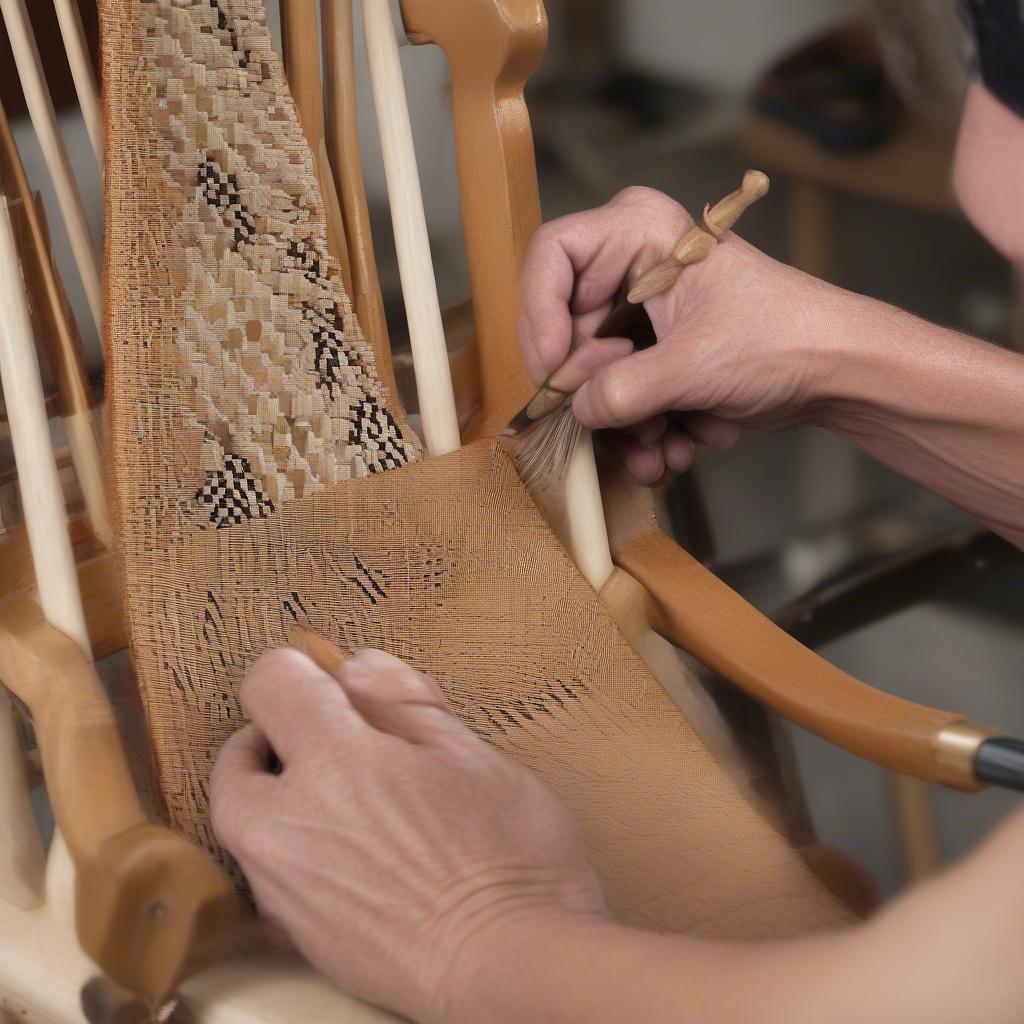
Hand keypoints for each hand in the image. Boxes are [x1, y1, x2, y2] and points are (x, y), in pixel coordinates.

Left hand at [210, 648, 606, 1023]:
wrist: (513, 969)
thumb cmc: (508, 857)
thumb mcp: (472, 754)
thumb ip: (404, 702)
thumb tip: (356, 668)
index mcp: (335, 763)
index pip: (271, 684)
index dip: (298, 670)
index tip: (327, 682)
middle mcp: (289, 826)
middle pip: (235, 763)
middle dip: (272, 741)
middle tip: (330, 743)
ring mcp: (285, 890)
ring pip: (247, 825)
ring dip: (280, 800)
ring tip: (350, 803)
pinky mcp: (297, 939)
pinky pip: (270, 880)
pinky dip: (294, 855)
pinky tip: (352, 860)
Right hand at [519, 186, 848, 483]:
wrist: (840, 371)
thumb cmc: (785, 338)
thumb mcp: (692, 366)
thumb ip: (620, 393)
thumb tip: (575, 412)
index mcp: (637, 233)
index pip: (550, 258)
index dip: (539, 317)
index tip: (554, 372)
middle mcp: (631, 267)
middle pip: (568, 332)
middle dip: (598, 396)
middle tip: (625, 430)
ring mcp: (641, 315)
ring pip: (594, 374)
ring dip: (624, 426)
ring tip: (661, 453)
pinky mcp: (654, 353)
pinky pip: (621, 394)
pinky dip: (644, 428)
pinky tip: (681, 446)